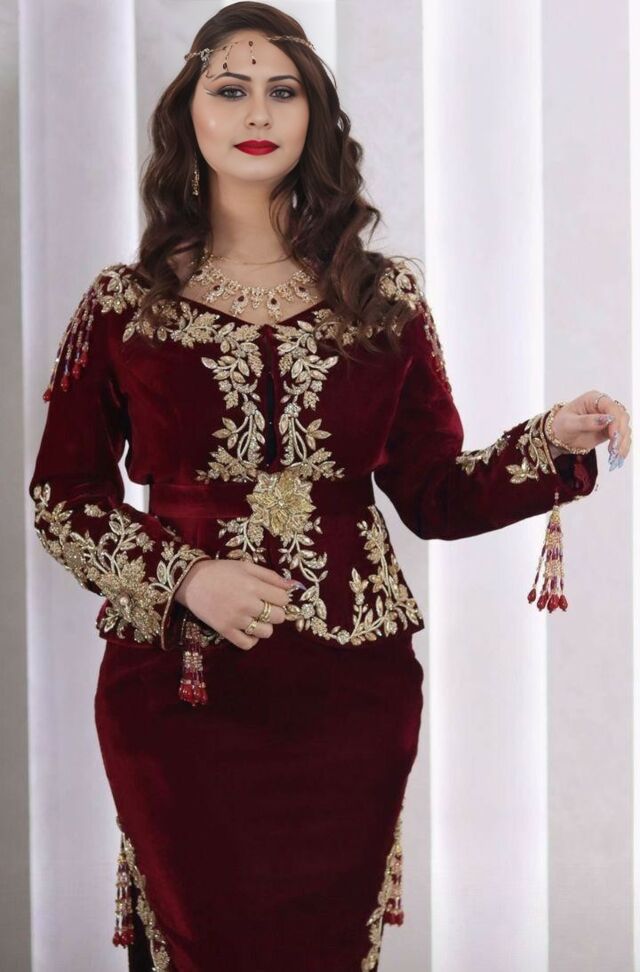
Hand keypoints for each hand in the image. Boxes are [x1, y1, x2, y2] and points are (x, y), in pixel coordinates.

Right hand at [174, 558, 299, 650]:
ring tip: (256, 617)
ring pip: (266, 632)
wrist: (191, 581)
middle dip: (275, 611)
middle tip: (265, 606)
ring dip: (265, 625)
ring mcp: (236, 620)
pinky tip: (249, 629)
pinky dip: (252, 639)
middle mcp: (247, 604)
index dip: (281, 597)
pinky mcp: (225, 631)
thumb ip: (270, 575)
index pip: (283, 599)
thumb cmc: (221, 571)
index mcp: (253, 586)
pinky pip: (248, 644)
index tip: (273, 595)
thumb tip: (291, 585)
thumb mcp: (246, 566)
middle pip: (278, 617)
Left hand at [549, 391, 631, 468]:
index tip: (613, 435)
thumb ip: (587, 421)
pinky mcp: (609, 430)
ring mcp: (608, 419)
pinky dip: (622, 446)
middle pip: (621, 417)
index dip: (615, 420)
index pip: (611, 406)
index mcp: (593, 399)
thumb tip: (606, 420)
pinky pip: (621, 437)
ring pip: (624, 427)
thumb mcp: (569, 423)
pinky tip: (619, 455)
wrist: (558, 436)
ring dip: (623, 441)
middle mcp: (603, 407)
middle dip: (621, 433)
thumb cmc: (560, 424)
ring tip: (616, 455)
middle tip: (615, 448)